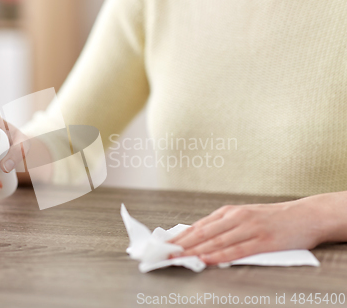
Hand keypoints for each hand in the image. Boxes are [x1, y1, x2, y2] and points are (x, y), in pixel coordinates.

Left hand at [168, 199, 324, 264]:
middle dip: (182, 245)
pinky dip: (219, 255)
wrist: (306, 215)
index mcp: (229, 212)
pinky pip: (237, 250)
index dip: (180, 236)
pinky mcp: (262, 240)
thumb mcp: (245, 216)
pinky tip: (206, 259)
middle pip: (203, 233)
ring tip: (178, 258)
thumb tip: (200, 238)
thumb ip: (224, 226)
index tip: (165, 245)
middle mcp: (236, 218)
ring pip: (216, 241)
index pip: (198, 226)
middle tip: (165, 253)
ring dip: (195, 251)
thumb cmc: (273, 218)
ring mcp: (249, 228)